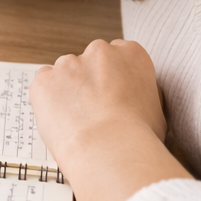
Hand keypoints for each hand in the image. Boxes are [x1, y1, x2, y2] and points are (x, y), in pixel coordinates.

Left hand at [29, 39, 186, 200]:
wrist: (110, 149)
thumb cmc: (140, 137)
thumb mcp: (158, 112)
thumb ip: (143, 96)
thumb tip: (137, 101)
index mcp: (131, 54)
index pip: (119, 56)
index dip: (114, 79)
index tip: (113, 96)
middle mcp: (99, 50)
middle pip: (90, 62)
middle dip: (90, 82)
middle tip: (94, 112)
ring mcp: (68, 63)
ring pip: (64, 74)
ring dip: (68, 92)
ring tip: (79, 123)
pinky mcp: (44, 79)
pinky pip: (43, 87)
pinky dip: (47, 101)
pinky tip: (62, 122)